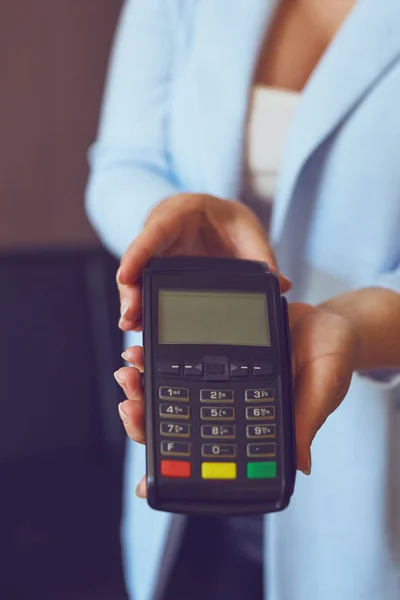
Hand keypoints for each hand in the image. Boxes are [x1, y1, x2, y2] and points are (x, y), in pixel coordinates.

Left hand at [114, 302, 358, 496]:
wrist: (329, 320)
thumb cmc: (332, 359)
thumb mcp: (323, 388)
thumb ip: (306, 421)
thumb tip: (300, 464)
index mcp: (251, 425)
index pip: (210, 456)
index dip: (179, 470)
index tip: (148, 480)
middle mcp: (230, 406)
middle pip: (179, 425)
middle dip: (147, 421)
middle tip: (130, 406)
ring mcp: (220, 381)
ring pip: (172, 393)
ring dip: (144, 388)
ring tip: (128, 373)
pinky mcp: (215, 352)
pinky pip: (180, 359)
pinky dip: (157, 358)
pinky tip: (140, 352)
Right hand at [116, 193, 291, 330]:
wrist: (216, 216)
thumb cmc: (226, 218)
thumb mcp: (248, 231)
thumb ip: (262, 256)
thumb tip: (282, 284)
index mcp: (178, 215)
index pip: (154, 232)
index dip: (138, 253)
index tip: (126, 275)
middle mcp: (159, 235)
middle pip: (138, 261)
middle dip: (131, 290)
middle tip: (130, 316)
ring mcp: (156, 254)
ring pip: (137, 278)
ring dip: (134, 303)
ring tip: (133, 326)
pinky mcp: (158, 271)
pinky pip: (147, 288)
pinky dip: (144, 307)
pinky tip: (142, 326)